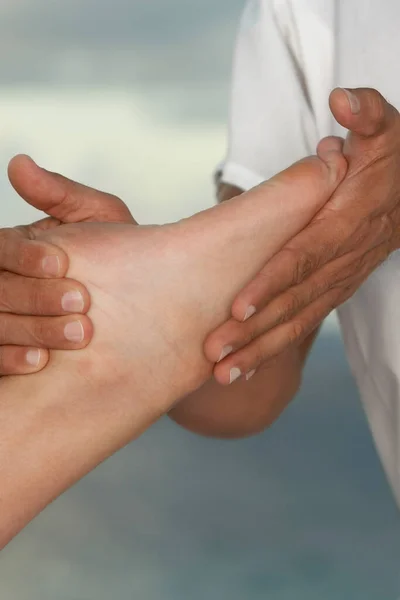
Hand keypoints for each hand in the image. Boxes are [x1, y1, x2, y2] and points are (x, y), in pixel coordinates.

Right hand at [0, 155, 135, 374]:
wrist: (143, 306)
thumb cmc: (119, 256)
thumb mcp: (99, 218)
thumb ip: (61, 194)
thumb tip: (18, 163)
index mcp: (16, 250)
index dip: (23, 257)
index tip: (61, 264)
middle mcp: (3, 282)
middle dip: (35, 297)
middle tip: (80, 303)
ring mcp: (4, 317)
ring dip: (31, 330)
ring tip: (75, 335)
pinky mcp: (8, 350)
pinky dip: (10, 359)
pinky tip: (41, 362)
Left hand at [205, 88, 399, 382]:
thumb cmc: (390, 158)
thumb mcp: (385, 128)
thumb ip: (367, 113)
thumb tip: (343, 99)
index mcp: (346, 221)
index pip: (304, 256)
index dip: (272, 282)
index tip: (236, 306)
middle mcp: (342, 258)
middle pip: (294, 299)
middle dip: (255, 329)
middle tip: (214, 352)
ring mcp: (338, 279)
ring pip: (298, 320)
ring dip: (260, 349)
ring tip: (223, 373)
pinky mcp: (333, 290)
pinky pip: (304, 323)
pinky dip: (274, 348)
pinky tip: (243, 368)